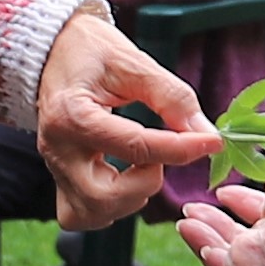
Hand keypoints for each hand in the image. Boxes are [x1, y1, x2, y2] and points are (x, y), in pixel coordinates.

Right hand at [32, 2, 213, 226]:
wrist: (53, 50)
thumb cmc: (91, 50)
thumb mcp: (133, 62)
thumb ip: (171, 97)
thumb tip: (205, 133)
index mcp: (72, 115)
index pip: (134, 147)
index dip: (181, 149)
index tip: (211, 143)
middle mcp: (58, 148)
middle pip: (104, 196)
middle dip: (145, 184)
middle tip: (158, 156)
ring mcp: (55, 167)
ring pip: (93, 212)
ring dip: (129, 198)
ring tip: (141, 166)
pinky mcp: (59, 178)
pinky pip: (80, 215)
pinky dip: (108, 207)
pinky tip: (122, 181)